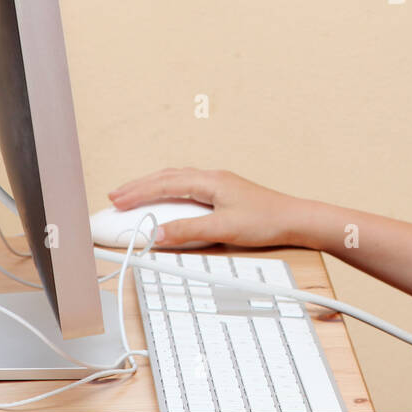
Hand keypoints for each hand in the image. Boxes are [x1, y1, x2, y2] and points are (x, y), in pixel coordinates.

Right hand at [107, 168, 311, 248]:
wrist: (295, 219)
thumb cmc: (266, 221)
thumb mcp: (223, 229)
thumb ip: (188, 231)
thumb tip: (156, 234)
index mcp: (209, 181)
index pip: (165, 183)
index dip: (138, 192)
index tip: (117, 201)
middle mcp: (212, 178)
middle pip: (167, 177)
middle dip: (139, 186)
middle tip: (115, 197)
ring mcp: (218, 184)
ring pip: (177, 179)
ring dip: (153, 186)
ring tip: (133, 195)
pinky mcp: (224, 193)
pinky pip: (187, 186)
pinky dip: (169, 190)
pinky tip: (166, 198)